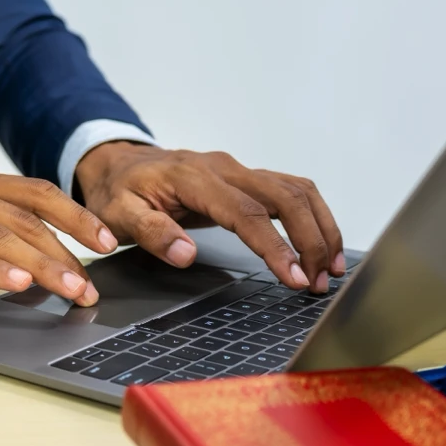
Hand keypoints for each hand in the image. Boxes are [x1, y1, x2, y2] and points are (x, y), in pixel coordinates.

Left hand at [74, 143, 344, 291]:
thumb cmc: (119, 191)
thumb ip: (150, 232)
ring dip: (320, 227)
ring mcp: (238, 171)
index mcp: (193, 179)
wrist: (118, 163)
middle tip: (318, 282)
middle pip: (285, 196)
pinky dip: (313, 216)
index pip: (246, 212)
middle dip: (310, 239)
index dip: (274, 246)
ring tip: (328, 269)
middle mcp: (224, 169)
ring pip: (296, 190)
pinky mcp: (246, 178)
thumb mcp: (117, 214)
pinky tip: (321, 245)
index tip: (293, 277)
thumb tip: (184, 254)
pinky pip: (291, 190)